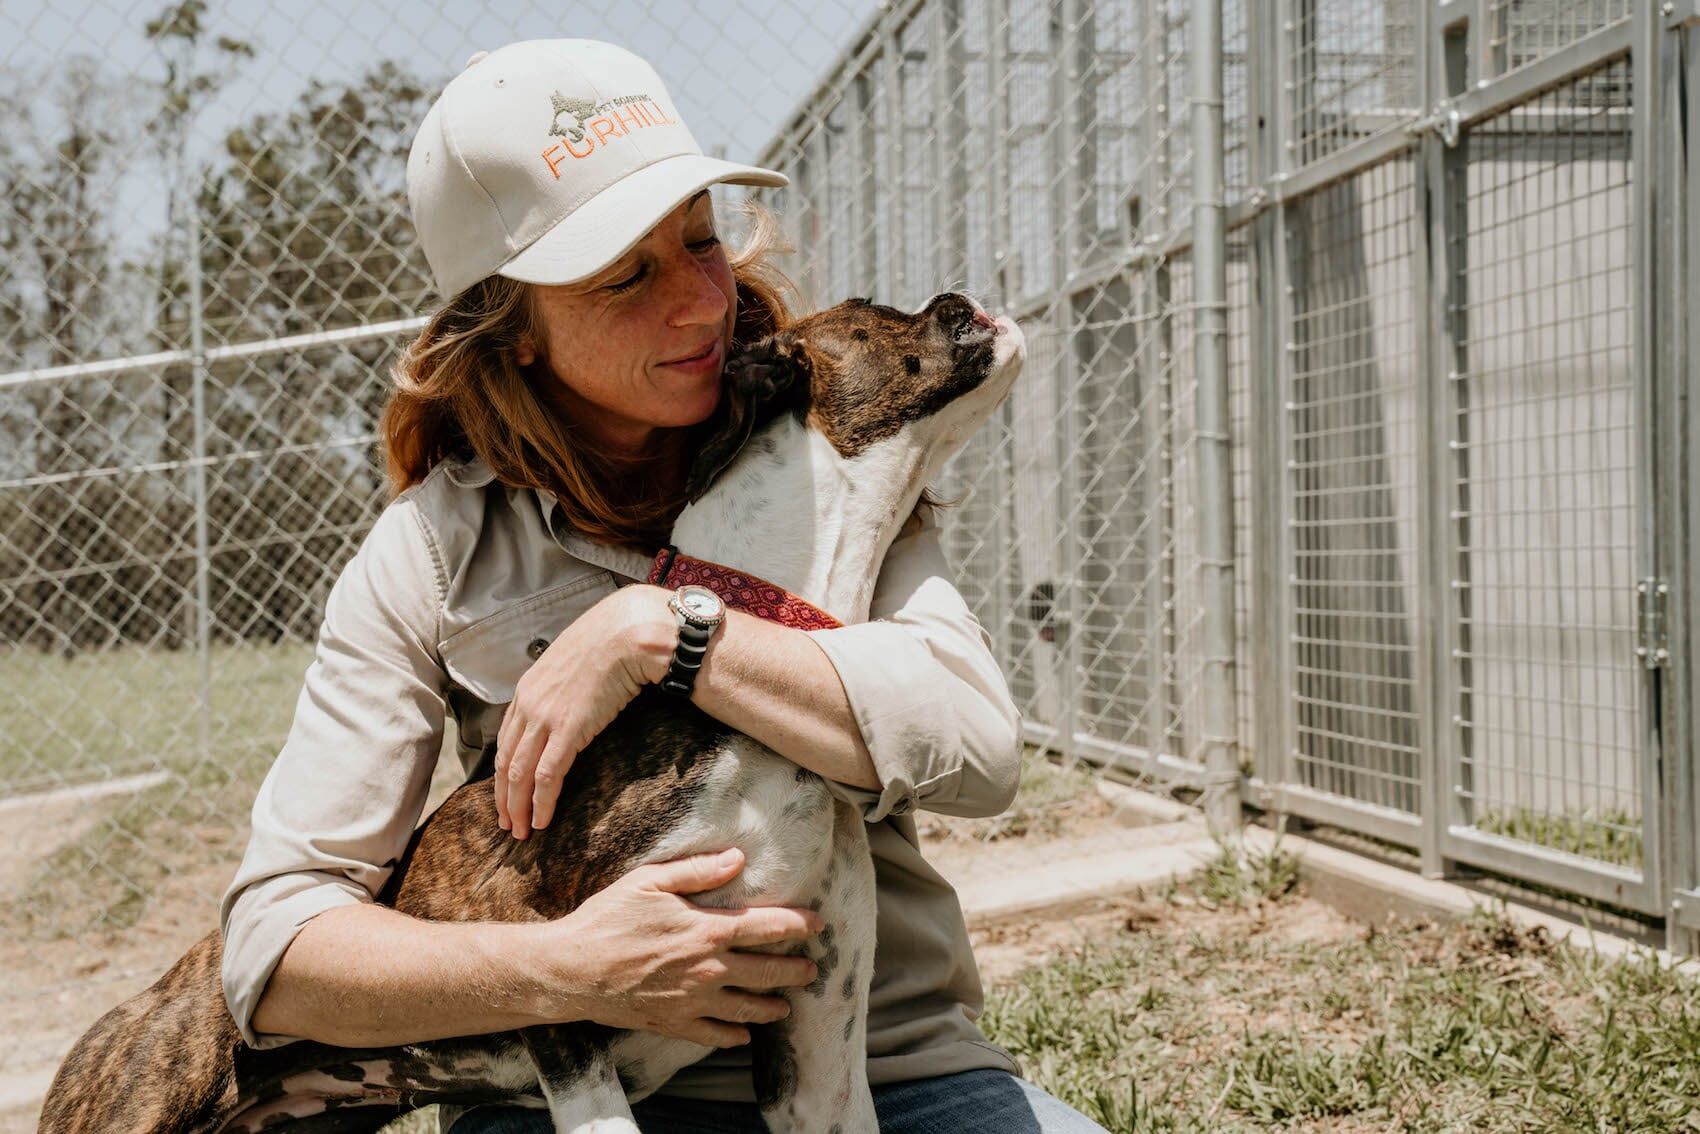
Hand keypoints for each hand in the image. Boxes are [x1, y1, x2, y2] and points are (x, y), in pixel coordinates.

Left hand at [494, 583, 674, 837]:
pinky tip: (543, 820)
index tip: (506, 794)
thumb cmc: (611, 641)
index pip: (505, 739)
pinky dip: (542, 802)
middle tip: (508, 824)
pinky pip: (547, 775)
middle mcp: (528, 704)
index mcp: (527, 688)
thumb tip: (576, 698)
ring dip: (519, 807)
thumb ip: (565, 684)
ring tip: (522, 832)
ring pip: (519, 773)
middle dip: (503, 797)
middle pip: (505, 761)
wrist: (628, 632)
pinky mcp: (567, 729)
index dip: (503, 771)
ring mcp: (544, 717)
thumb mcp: (575, 661)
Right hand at [541, 847, 823, 1047]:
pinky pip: (713, 1035)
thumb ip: (698, 871)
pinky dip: (732, 1036)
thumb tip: (737, 858)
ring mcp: (692, 1001)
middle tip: (811, 970)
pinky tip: (742, 1035)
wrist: (571, 968)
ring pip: (746, 1008)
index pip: (767, 927)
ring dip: (771, 1007)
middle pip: (767, 972)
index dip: (798, 924)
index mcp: (707, 930)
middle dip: (795, 971)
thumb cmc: (609, 918)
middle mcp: (708, 969)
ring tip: (785, 1006)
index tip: (818, 924)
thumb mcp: (651, 882)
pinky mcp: (673, 1023)